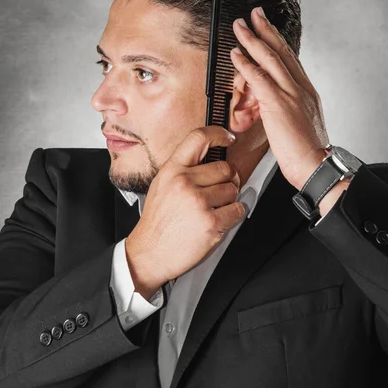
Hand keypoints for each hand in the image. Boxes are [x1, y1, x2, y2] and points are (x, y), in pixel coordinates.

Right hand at [125, 126, 244, 290]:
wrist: (150, 253)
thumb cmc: (157, 222)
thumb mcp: (162, 186)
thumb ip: (183, 171)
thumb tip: (212, 161)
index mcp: (172, 170)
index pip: (198, 138)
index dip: (219, 134)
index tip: (228, 138)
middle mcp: (184, 182)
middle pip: (225, 168)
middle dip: (227, 180)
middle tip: (217, 193)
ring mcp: (198, 202)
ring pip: (233, 190)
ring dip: (228, 201)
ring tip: (210, 211)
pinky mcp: (211, 222)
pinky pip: (238, 210)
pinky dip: (233, 216)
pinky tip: (217, 221)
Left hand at [230, 7, 329, 190]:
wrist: (315, 164)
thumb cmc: (307, 151)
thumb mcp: (302, 123)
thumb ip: (290, 109)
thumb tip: (276, 107)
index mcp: (307, 91)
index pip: (291, 60)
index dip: (278, 41)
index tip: (269, 29)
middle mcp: (300, 87)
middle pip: (281, 51)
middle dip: (266, 30)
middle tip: (254, 14)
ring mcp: (290, 93)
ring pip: (269, 59)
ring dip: (252, 40)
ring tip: (240, 26)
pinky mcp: (278, 103)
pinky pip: (258, 78)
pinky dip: (245, 64)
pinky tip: (236, 54)